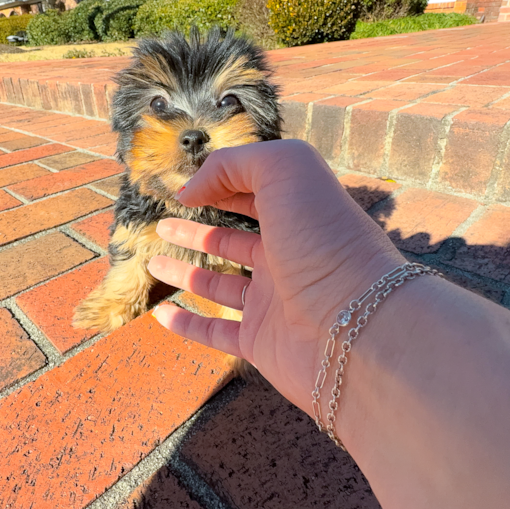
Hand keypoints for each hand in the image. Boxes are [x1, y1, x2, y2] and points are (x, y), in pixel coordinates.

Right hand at [147, 139, 404, 412]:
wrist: (357, 326)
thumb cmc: (325, 240)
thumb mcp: (284, 171)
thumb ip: (234, 164)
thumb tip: (191, 190)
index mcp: (298, 216)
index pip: (254, 195)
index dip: (219, 187)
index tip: (182, 189)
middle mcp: (288, 257)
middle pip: (233, 241)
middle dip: (197, 231)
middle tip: (162, 225)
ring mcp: (274, 303)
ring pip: (220, 286)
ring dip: (186, 273)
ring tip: (152, 261)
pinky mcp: (262, 344)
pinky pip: (216, 333)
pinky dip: (187, 325)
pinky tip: (162, 315)